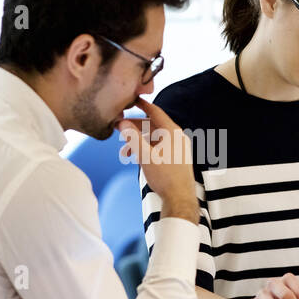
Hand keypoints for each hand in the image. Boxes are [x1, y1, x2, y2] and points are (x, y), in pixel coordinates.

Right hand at [117, 100, 196, 222]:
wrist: (180, 199)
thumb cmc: (166, 178)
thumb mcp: (145, 156)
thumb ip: (133, 138)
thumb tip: (122, 123)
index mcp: (173, 133)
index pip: (155, 112)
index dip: (142, 105)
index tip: (131, 99)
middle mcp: (177, 137)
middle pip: (152, 125)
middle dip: (134, 128)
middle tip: (119, 128)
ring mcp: (177, 148)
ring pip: (153, 138)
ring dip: (138, 142)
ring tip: (124, 153)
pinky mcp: (176, 158)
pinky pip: (158, 148)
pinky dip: (146, 150)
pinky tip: (136, 159)